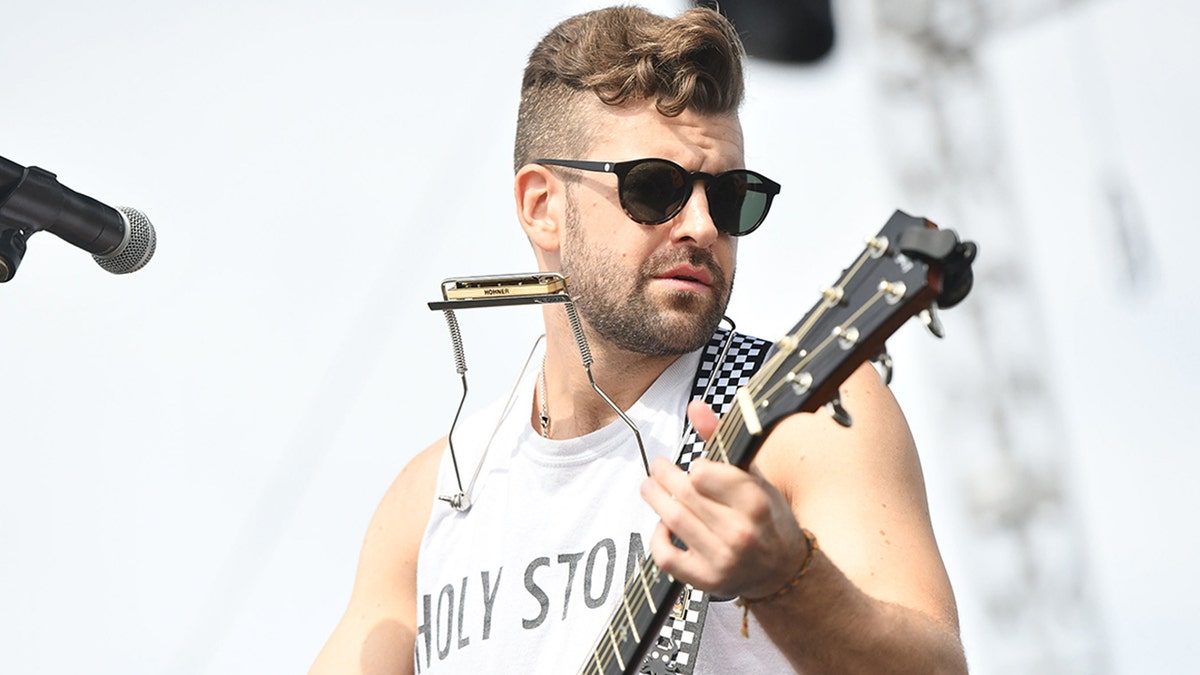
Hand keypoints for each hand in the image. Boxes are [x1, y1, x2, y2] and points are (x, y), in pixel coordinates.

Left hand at [639, 400, 807, 598]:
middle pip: (684, 495)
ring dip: (654, 498)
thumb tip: (695, 407)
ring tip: (649, 487)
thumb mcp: (753, 476)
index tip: (693, 466)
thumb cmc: (766, 517)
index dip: (694, 468)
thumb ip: (722, 440)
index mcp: (756, 504)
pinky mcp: (706, 580)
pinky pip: (666, 555)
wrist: (781, 570)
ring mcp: (722, 560)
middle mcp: (741, 534)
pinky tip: (662, 524)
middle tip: (658, 467)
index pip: (705, 474)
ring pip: (672, 520)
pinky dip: (657, 536)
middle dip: (663, 475)